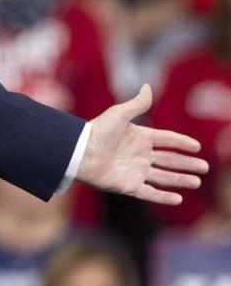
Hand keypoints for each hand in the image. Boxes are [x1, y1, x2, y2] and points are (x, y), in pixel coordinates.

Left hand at [76, 84, 206, 204]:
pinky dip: (164, 197)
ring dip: (180, 180)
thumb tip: (148, 86)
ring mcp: (135, 171)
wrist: (80, 152)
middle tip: (205, 167)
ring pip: (163, 177)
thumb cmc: (98, 131)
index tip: (197, 146)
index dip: (181, 142)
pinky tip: (178, 199)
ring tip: (197, 182)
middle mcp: (139, 155)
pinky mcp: (128, 186)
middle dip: (186, 163)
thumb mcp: (120, 114)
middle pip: (169, 160)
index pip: (166, 139)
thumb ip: (138, 104)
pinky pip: (150, 193)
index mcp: (139, 137)